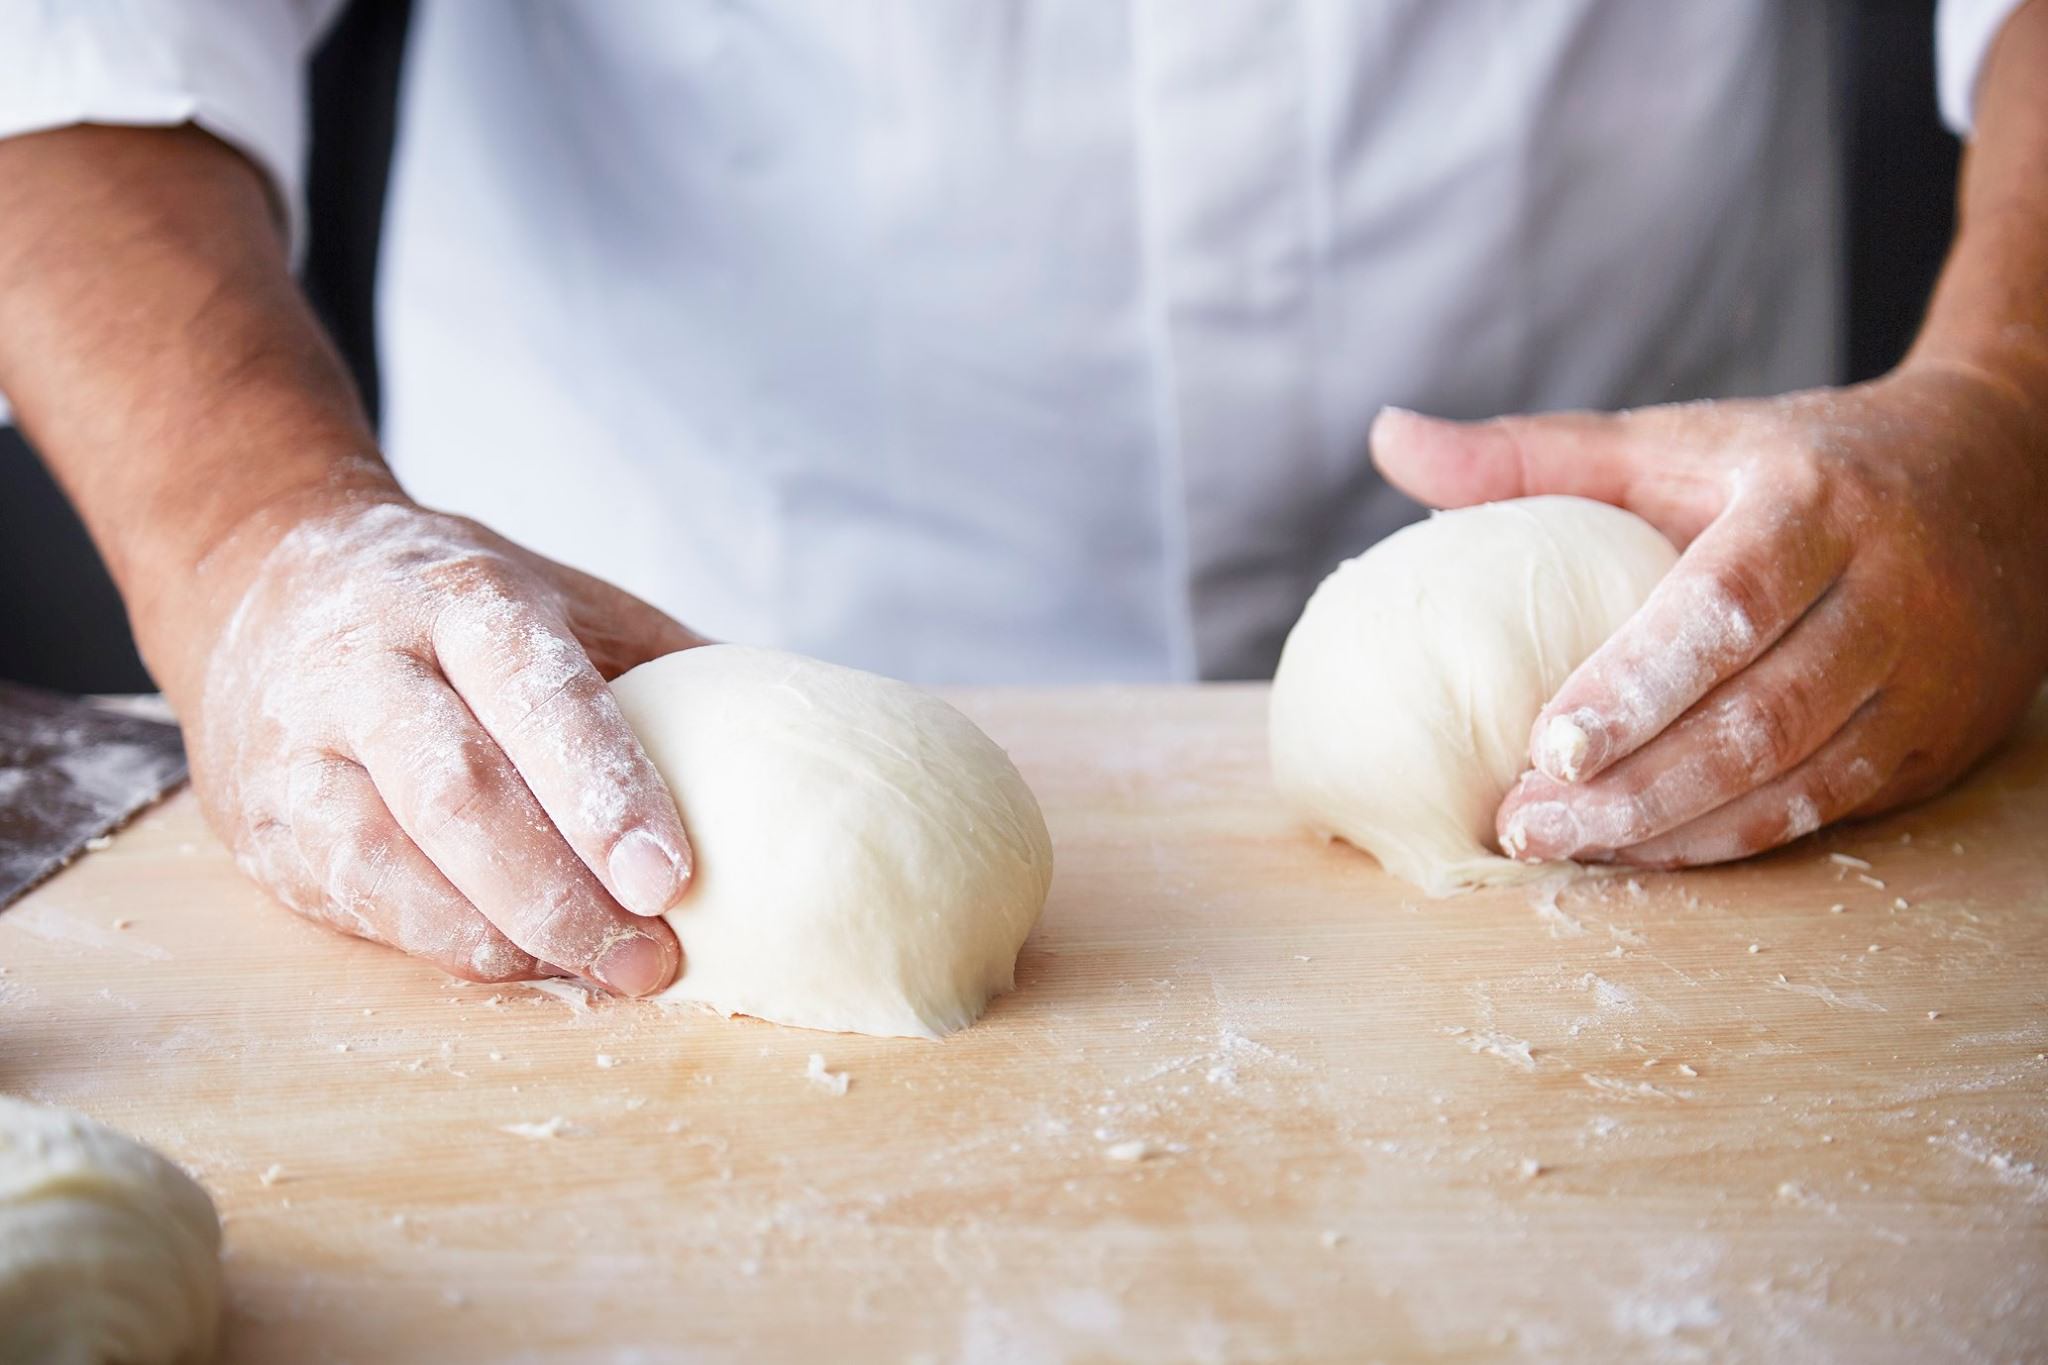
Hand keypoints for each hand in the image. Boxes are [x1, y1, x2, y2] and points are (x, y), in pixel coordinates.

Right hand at [176, 491, 704, 991]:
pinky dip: (438, 944)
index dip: (605, 790)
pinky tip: (512, 961)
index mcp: (464, 598)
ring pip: (388, 861)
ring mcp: (300, 750)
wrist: (264, 575)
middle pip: (460, 792)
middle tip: (649, 960)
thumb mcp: (565, 601)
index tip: (672, 878)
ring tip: (592, 971)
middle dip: (562, 892)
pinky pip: (351, 901)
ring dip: (499, 935)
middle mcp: (369, 666)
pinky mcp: (263, 825)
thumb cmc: (459, 608)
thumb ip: (669, 670)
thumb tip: (804, 744)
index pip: (538, 692)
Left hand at [1370, 362, 2047, 867]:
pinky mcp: (1936, 742)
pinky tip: (1643, 854)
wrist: (2001, 478)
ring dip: (1674, 830)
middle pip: (1759, 714)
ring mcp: (1925, 677)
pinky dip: (1730, 840)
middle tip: (1524, 825)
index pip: (1727, 603)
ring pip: (1797, 780)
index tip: (1547, 746)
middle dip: (1637, 786)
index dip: (1638, 684)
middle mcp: (1888, 592)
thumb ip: (1534, 455)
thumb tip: (1387, 439)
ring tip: (1564, 849)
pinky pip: (1826, 810)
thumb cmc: (1796, 465)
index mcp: (1813, 503)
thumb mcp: (1676, 441)